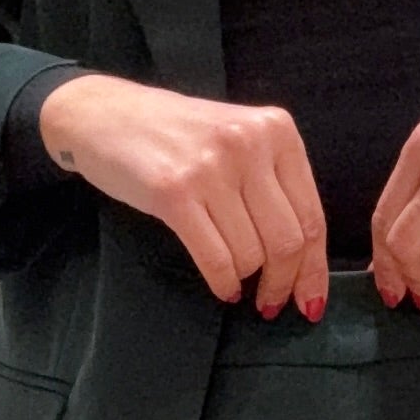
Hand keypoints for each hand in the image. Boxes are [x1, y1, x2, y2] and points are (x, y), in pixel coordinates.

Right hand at [38, 74, 329, 318]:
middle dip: (283, 284)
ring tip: (236, 283)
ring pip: (252, 254)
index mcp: (276, 131)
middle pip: (288, 241)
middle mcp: (249, 144)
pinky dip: (223, 284)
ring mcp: (211, 167)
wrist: (105, 115)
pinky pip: (216, 258)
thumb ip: (272, 183)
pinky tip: (222, 289)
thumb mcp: (237, 140)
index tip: (311, 302)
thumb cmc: (176, 135)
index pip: (311, 216)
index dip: (314, 270)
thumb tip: (303, 260)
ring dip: (246, 281)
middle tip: (270, 305)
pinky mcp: (174, 192)